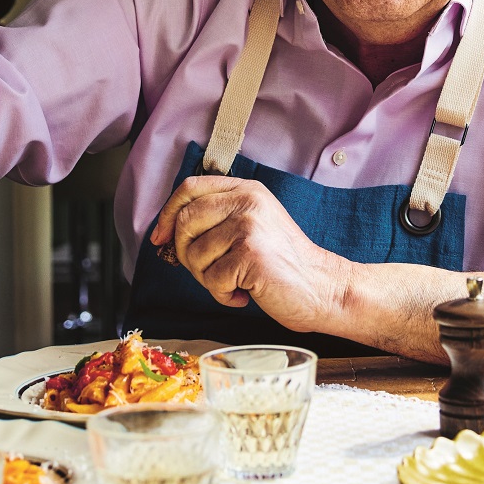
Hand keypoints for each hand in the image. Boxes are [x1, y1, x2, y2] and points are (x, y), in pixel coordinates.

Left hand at [150, 176, 347, 331]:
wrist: (323, 288)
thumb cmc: (283, 264)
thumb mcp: (253, 225)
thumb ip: (218, 218)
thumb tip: (165, 231)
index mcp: (246, 189)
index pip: (189, 188)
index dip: (167, 214)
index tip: (160, 238)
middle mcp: (247, 201)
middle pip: (184, 221)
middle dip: (185, 254)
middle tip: (209, 272)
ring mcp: (249, 226)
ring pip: (194, 254)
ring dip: (207, 279)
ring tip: (235, 282)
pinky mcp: (250, 254)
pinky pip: (212, 279)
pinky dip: (223, 295)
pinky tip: (245, 294)